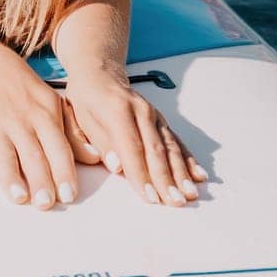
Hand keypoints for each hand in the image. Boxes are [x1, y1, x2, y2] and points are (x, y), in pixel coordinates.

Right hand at [0, 62, 101, 208]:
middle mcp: (21, 120)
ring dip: (11, 176)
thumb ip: (75, 135)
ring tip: (19, 197)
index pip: (58, 147)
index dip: (63, 171)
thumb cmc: (34, 101)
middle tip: (45, 203)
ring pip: (4, 152)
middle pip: (32, 153)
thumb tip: (95, 158)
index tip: (68, 195)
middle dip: (39, 179)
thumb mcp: (58, 109)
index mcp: (46, 116)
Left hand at [62, 66, 207, 206]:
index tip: (149, 197)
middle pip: (156, 149)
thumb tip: (116, 166)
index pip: (131, 147)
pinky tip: (198, 175)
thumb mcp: (77, 118)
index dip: (141, 174)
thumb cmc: (86, 100)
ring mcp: (154, 115)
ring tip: (189, 193)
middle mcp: (140, 111)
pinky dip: (188, 159)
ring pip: (170, 147)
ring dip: (181, 172)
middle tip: (175, 202)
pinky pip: (177, 141)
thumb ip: (93, 142)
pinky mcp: (161, 121)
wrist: (100, 74)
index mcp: (117, 110)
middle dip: (166, 178)